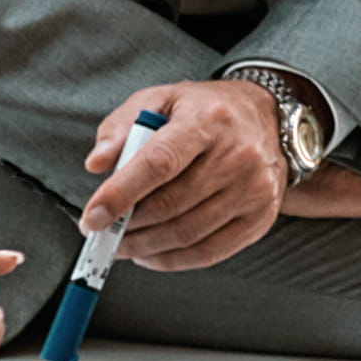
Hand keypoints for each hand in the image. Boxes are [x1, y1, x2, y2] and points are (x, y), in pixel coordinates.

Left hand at [82, 82, 286, 271]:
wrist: (268, 121)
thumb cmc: (205, 112)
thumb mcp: (160, 100)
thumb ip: (121, 128)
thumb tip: (96, 165)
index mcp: (208, 120)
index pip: (159, 162)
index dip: (121, 193)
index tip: (92, 217)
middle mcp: (238, 155)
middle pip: (171, 204)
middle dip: (127, 225)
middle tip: (101, 232)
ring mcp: (254, 190)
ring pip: (187, 233)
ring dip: (144, 247)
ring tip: (120, 244)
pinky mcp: (260, 218)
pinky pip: (209, 252)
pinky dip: (171, 260)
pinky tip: (149, 254)